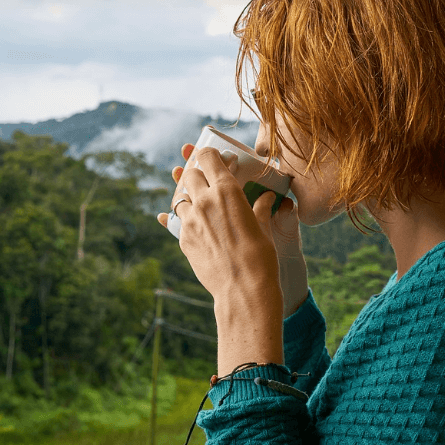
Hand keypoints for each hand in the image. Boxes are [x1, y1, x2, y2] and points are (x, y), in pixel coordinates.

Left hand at [158, 143, 309, 318]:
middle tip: (207, 181)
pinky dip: (186, 220)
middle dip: (196, 174)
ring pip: (180, 198)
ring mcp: (189, 220)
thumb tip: (266, 198)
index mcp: (226, 190)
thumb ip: (260, 208)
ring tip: (201, 206)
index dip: (209, 154)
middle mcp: (204, 201)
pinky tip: (195, 226)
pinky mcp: (182, 239)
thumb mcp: (263, 227)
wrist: (242, 290)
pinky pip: (178, 222)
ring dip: (189, 198)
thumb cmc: (261, 257)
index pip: (207, 157)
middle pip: (189, 174)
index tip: (213, 158)